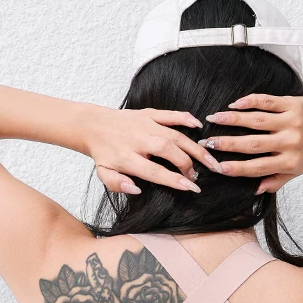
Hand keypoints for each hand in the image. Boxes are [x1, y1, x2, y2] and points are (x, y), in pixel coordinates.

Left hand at [80, 104, 222, 194]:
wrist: (93, 125)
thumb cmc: (103, 154)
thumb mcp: (103, 174)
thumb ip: (117, 184)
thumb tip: (136, 189)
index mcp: (126, 157)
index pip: (154, 171)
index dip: (174, 180)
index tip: (191, 188)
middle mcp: (137, 139)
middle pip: (168, 150)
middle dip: (187, 164)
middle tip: (197, 177)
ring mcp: (144, 124)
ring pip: (174, 134)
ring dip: (194, 148)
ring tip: (209, 161)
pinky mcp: (148, 113)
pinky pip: (169, 114)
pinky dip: (185, 118)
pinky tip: (199, 127)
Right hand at [198, 94, 302, 193]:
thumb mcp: (294, 171)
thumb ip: (275, 181)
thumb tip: (254, 191)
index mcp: (289, 162)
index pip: (258, 167)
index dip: (237, 168)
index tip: (217, 167)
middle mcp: (290, 142)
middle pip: (254, 144)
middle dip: (228, 144)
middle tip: (207, 143)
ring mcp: (291, 121)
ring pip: (257, 120)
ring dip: (233, 119)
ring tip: (213, 119)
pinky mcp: (292, 104)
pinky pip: (268, 101)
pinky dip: (249, 102)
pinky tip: (233, 104)